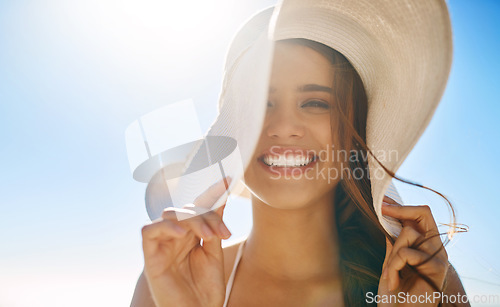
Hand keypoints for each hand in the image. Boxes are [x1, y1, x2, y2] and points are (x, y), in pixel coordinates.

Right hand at [141, 177, 232, 306]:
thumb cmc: (205, 290)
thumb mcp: (214, 253)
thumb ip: (214, 227)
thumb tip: (221, 200)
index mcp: (192, 236)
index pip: (199, 208)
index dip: (211, 193)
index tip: (227, 181)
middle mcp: (177, 237)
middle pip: (187, 210)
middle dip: (207, 216)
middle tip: (222, 232)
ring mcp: (163, 245)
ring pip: (170, 215)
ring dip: (191, 220)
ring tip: (209, 236)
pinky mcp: (150, 256)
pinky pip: (149, 231)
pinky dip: (165, 226)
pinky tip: (182, 234)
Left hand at [377, 196, 448, 305]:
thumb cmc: (394, 292)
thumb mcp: (390, 261)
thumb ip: (393, 241)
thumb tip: (386, 216)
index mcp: (425, 244)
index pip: (419, 215)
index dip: (401, 205)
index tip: (382, 200)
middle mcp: (435, 247)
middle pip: (423, 213)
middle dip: (401, 209)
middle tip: (381, 209)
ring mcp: (438, 256)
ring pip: (408, 233)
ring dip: (391, 253)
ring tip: (388, 274)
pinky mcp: (437, 268)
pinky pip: (407, 253)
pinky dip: (393, 266)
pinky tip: (392, 281)